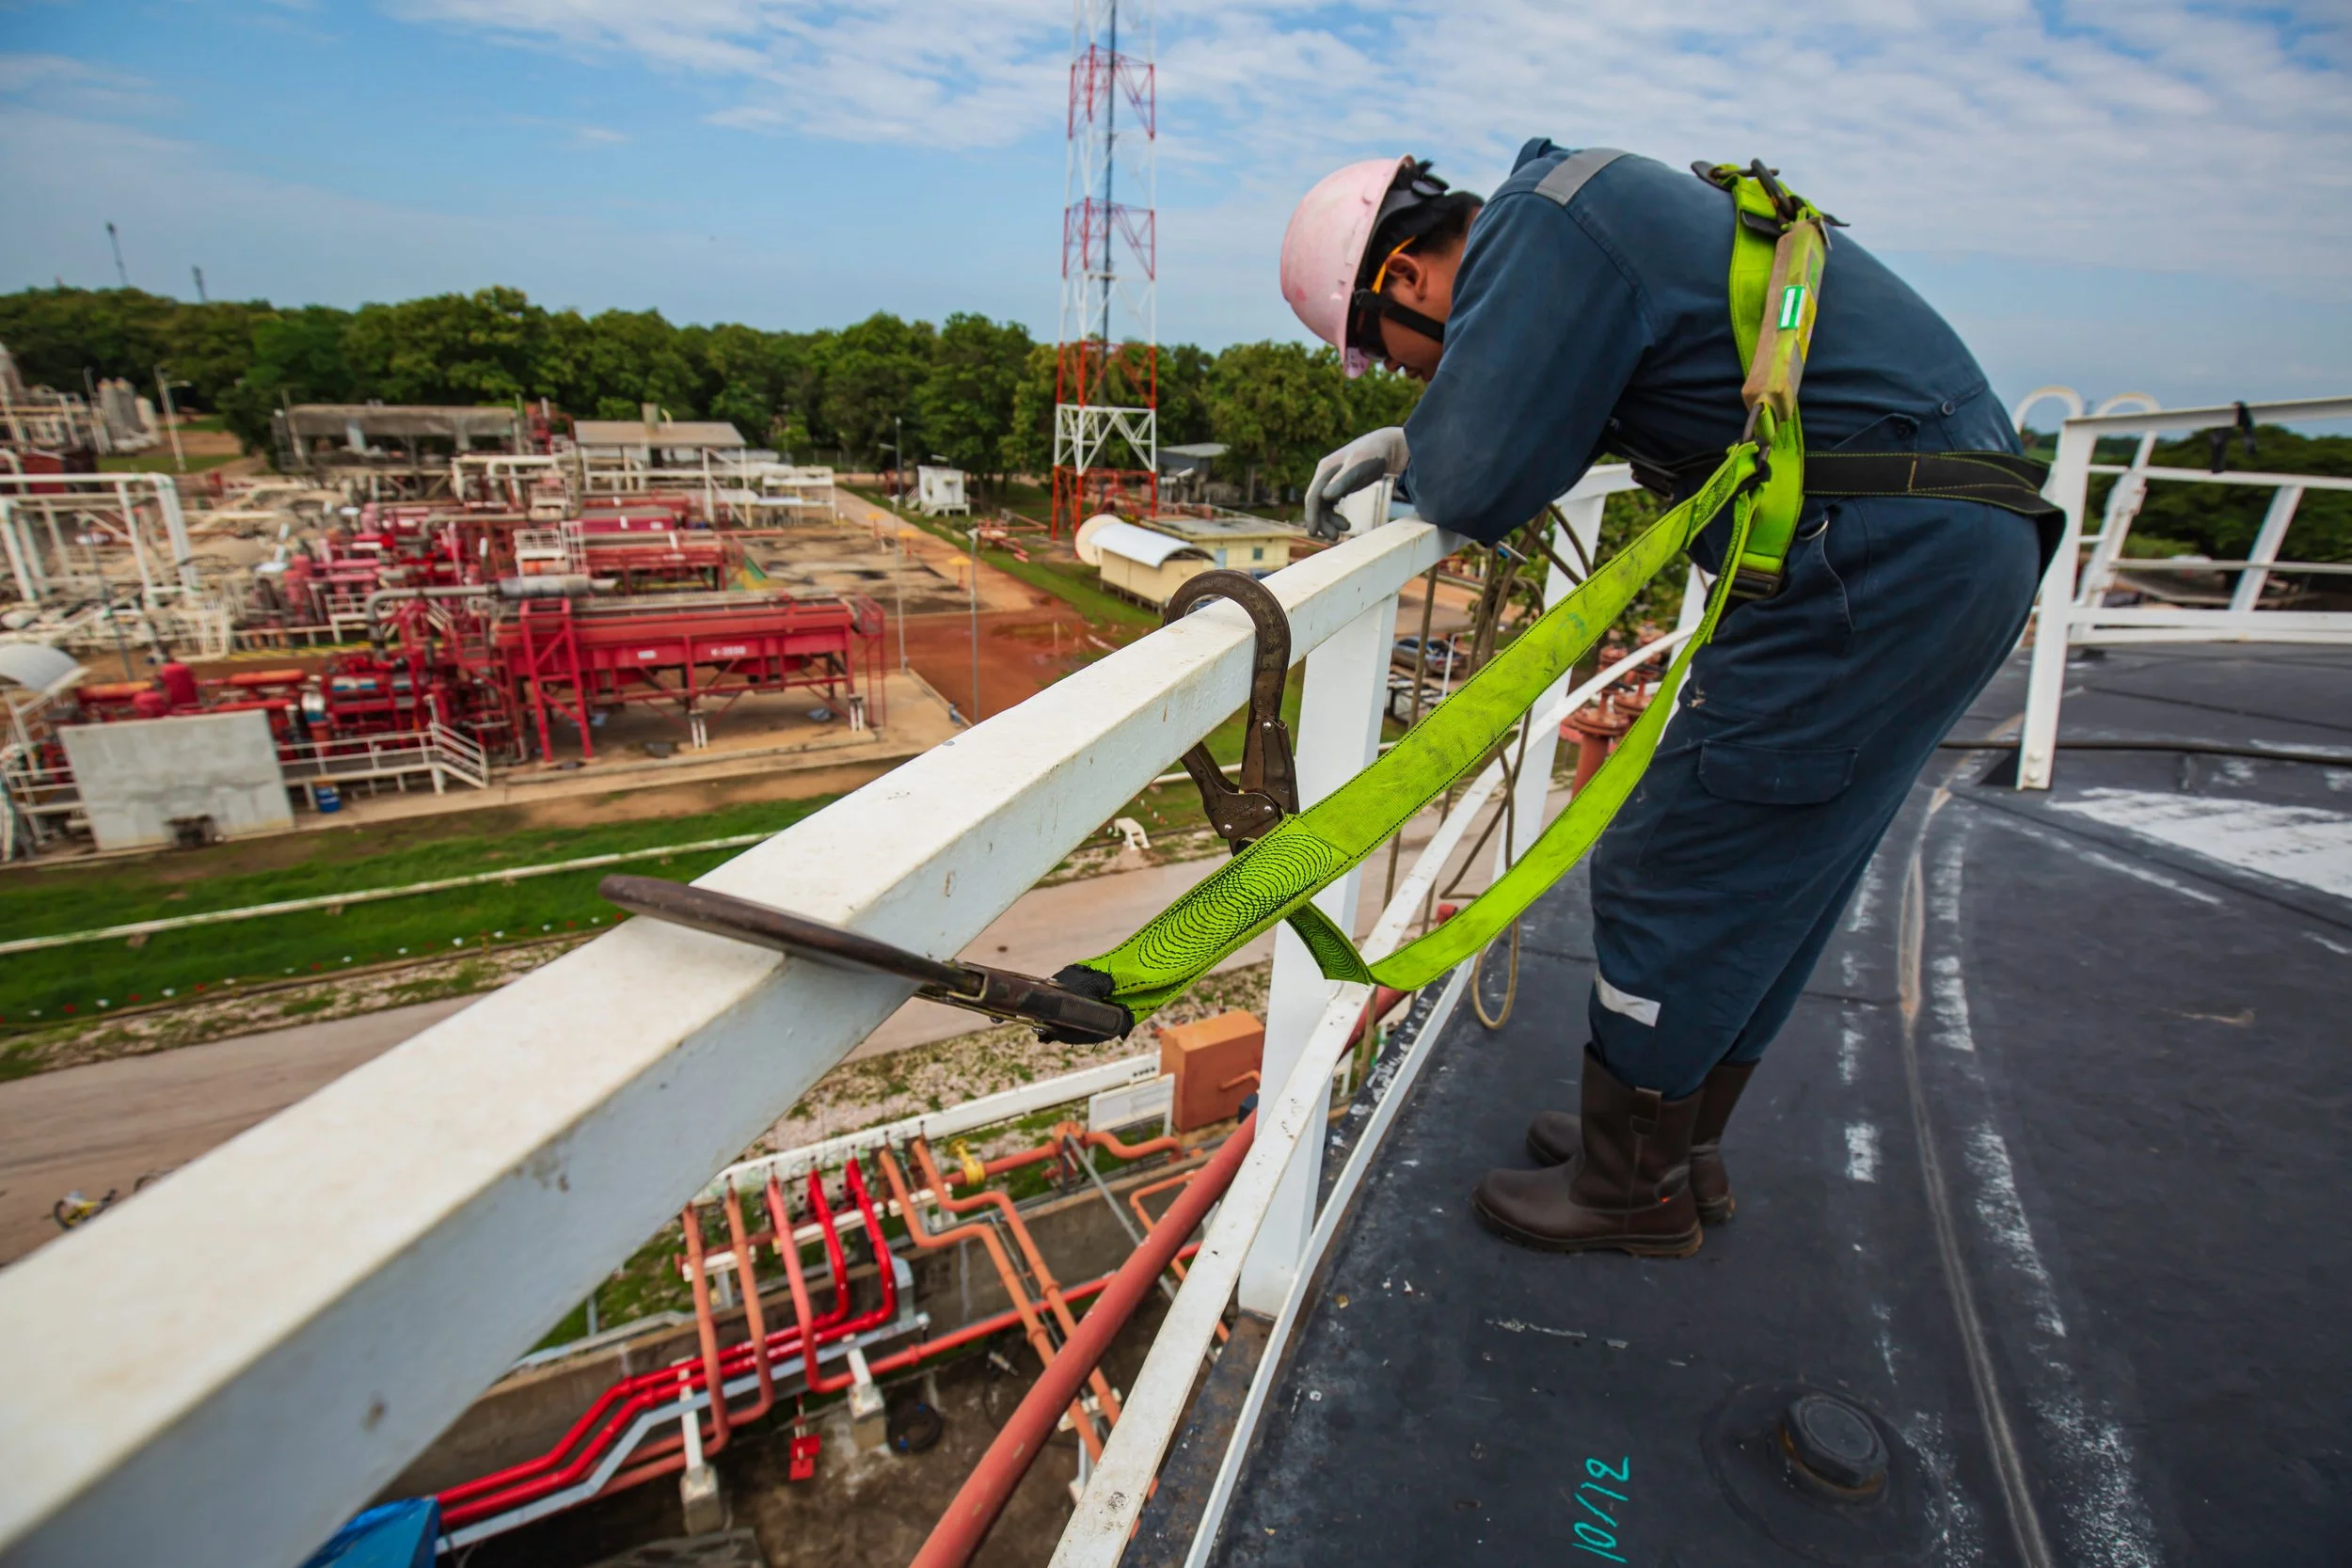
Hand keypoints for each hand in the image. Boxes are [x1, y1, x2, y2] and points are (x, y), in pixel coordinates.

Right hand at [1303, 427, 1408, 541]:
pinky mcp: (1342, 486)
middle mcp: (1326, 475)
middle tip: (1334, 537)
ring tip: (1344, 530)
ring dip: (1330, 520)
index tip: (1312, 532)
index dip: (1311, 515)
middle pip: (1316, 503)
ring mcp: (1333, 481)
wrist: (1388, 446)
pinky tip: (1347, 524)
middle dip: (1322, 521)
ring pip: (1324, 506)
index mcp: (1325, 469)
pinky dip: (1336, 516)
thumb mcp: (1358, 466)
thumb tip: (1325, 497)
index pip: (1313, 496)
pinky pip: (1332, 504)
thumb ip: (1342, 481)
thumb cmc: (1373, 453)